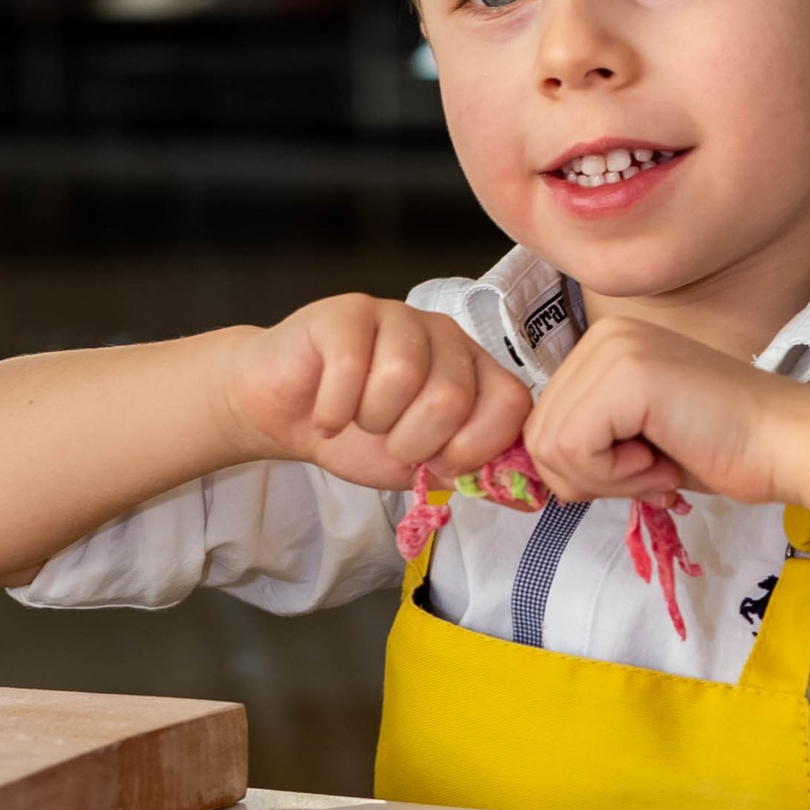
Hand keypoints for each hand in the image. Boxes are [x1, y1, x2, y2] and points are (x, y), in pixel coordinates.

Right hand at [227, 298, 529, 494]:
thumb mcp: (420, 467)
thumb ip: (467, 471)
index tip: (437, 463)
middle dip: (413, 442)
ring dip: (372, 420)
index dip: (474, 448)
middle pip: (452, 396)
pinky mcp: (348, 312)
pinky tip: (327, 416)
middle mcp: (446, 336)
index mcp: (475, 371)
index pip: (510, 403)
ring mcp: (398, 316)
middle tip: (387, 440)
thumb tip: (521, 498)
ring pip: (401, 376)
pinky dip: (334, 410)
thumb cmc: (357, 437)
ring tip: (357, 419)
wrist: (287, 415)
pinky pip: (350, 365)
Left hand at [523, 318, 794, 508]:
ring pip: (550, 447)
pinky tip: (660, 460)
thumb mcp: (633, 440)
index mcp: (603, 347)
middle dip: (590, 478)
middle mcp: (603, 336)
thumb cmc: (722, 447)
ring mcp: (613, 349)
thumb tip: (540, 469)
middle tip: (650, 471)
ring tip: (657, 465)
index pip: (544, 425)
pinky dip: (615, 476)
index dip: (584, 469)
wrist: (784, 443)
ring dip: (605, 480)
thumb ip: (585, 441)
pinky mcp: (626, 374)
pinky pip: (574, 448)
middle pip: (539, 437)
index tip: (641, 467)